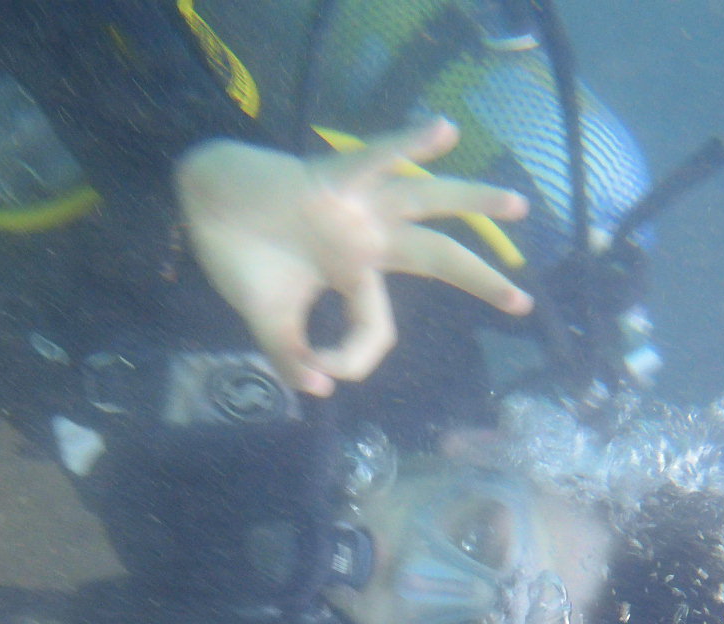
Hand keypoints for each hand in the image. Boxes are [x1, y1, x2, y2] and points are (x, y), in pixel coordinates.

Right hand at [176, 119, 532, 396]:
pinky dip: (407, 144)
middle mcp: (368, 238)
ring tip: (519, 205)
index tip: (322, 373)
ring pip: (426, 201)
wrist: (201, 207)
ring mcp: (357, 206)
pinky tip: (444, 130)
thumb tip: (317, 393)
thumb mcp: (269, 322)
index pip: (377, 325)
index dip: (353, 358)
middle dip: (479, 277)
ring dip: (473, 201)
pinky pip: (376, 157)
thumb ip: (289, 357)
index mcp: (355, 272)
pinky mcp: (333, 177)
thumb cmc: (241, 259)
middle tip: (522, 302)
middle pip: (437, 257)